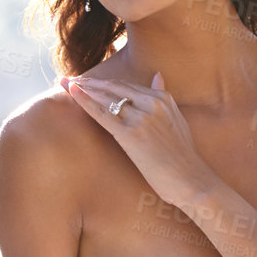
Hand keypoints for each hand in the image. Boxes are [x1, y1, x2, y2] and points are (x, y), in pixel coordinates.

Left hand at [63, 72, 216, 210]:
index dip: (103, 82)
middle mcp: (152, 103)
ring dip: (83, 88)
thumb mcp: (178, 120)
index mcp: (162, 98)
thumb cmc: (183, 158)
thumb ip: (165, 96)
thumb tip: (158, 75)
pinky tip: (72, 93)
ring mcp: (141, 117)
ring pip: (106, 97)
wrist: (192, 180)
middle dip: (89, 82)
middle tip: (68, 79)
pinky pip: (102, 114)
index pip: (126, 85)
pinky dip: (85, 101)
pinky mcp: (131, 134)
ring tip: (64, 83)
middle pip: (113, 87)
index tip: (87, 80)